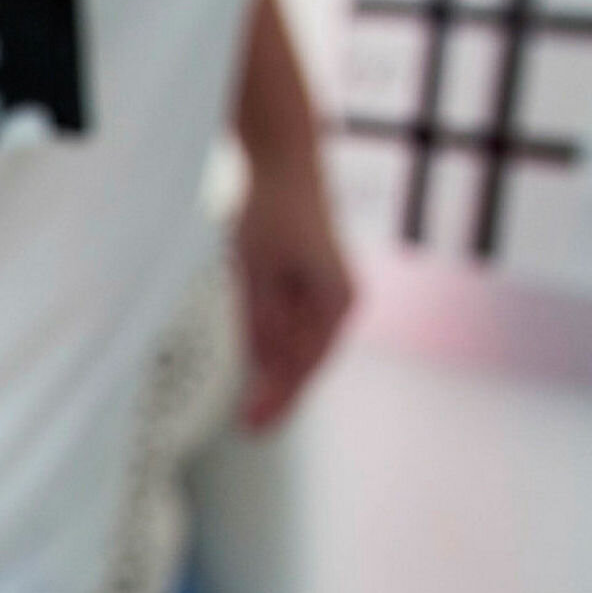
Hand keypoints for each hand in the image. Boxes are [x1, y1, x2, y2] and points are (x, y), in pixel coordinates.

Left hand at [232, 163, 353, 430]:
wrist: (286, 164)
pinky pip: (297, 330)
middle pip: (307, 362)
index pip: (303, 364)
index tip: (253, 425)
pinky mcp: (315, 287)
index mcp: (335, 300)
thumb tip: (266, 365)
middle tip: (251, 429)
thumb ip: (263, 318)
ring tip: (254, 411)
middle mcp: (341, 301)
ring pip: (302, 349)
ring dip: (280, 377)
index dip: (278, 398)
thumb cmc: (271, 210)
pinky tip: (262, 372)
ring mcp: (331, 294)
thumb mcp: (257, 268)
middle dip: (280, 395)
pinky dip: (279, 351)